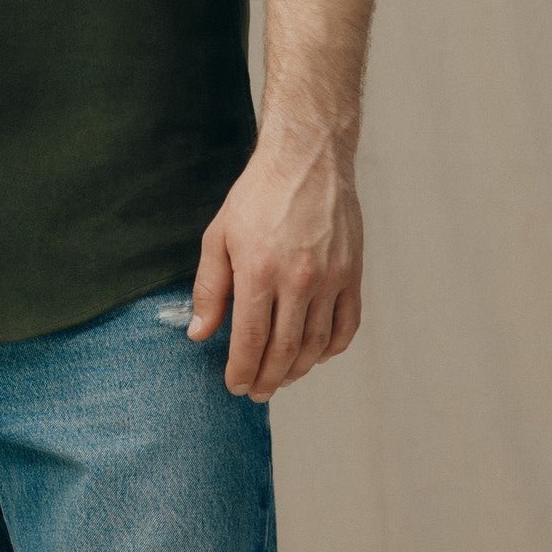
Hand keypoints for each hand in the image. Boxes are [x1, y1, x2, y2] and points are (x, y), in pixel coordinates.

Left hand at [186, 139, 363, 399]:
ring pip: (316, 345)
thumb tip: (199, 333)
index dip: (241, 371)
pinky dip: (331, 348)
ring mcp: (330, 279)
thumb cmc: (257, 195)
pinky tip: (316, 354)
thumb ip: (209, 288)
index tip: (235, 386)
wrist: (307, 159)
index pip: (250, 341)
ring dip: (298, 370)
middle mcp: (298, 281)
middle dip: (267, 379)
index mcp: (259, 272)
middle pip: (284, 351)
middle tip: (256, 392)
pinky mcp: (352, 273)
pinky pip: (347, 326)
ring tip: (282, 377)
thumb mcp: (219, 236)